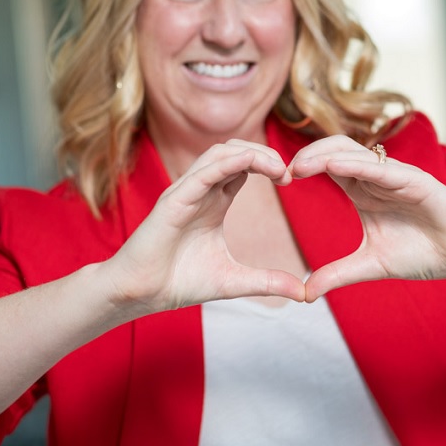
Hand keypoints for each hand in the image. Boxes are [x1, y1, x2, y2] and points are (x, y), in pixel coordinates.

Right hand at [105, 140, 305, 314]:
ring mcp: (186, 191)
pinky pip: (203, 171)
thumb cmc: (179, 282)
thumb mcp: (235, 281)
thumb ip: (268, 282)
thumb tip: (304, 294)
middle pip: (234, 151)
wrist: (140, 294)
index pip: (244, 166)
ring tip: (277, 167)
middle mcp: (200, 190)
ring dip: (251, 153)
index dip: (269, 165)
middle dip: (264, 153)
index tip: (290, 179)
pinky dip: (228, 162)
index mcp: (214, 201)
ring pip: (219, 153)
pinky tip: (251, 164)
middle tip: (287, 171)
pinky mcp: (173, 200)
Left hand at [289, 136, 445, 299]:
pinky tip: (335, 166)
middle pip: (335, 150)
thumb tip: (305, 293)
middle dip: (307, 156)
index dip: (303, 167)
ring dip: (325, 156)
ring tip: (299, 166)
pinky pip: (383, 169)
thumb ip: (338, 274)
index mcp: (363, 191)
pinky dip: (358, 165)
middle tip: (281, 170)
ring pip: (356, 154)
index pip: (328, 166)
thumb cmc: (424, 253)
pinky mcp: (417, 181)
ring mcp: (396, 176)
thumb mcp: (371, 265)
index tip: (278, 180)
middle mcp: (377, 177)